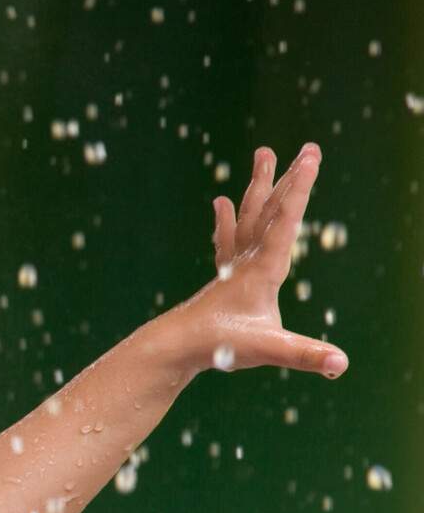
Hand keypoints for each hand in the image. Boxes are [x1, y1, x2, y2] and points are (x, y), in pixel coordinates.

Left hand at [173, 141, 348, 378]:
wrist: (172, 348)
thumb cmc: (219, 346)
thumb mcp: (268, 349)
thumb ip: (305, 354)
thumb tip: (341, 365)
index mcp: (263, 269)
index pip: (285, 221)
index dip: (300, 187)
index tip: (311, 155)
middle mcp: (248, 260)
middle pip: (270, 210)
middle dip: (290, 179)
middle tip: (306, 147)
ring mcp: (233, 266)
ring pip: (249, 216)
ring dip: (259, 186)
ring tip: (263, 154)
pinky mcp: (222, 278)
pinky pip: (226, 240)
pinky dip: (226, 220)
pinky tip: (220, 203)